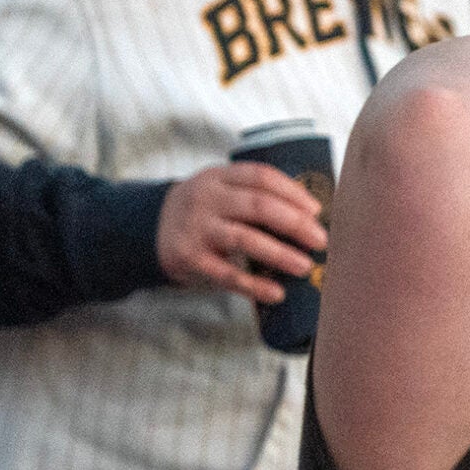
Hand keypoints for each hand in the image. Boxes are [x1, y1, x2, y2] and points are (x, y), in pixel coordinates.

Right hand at [157, 163, 329, 304]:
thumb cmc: (205, 211)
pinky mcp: (189, 258)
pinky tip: (276, 292)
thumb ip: (255, 196)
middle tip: (320, 240)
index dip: (293, 193)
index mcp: (220, 177)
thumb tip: (311, 218)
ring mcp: (196, 228)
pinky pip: (225, 273)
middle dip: (294, 223)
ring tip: (305, 266)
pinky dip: (253, 285)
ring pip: (244, 238)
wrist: (149, 228)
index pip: (261, 177)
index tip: (317, 210)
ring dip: (279, 254)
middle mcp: (206, 199)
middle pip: (257, 206)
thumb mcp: (222, 191)